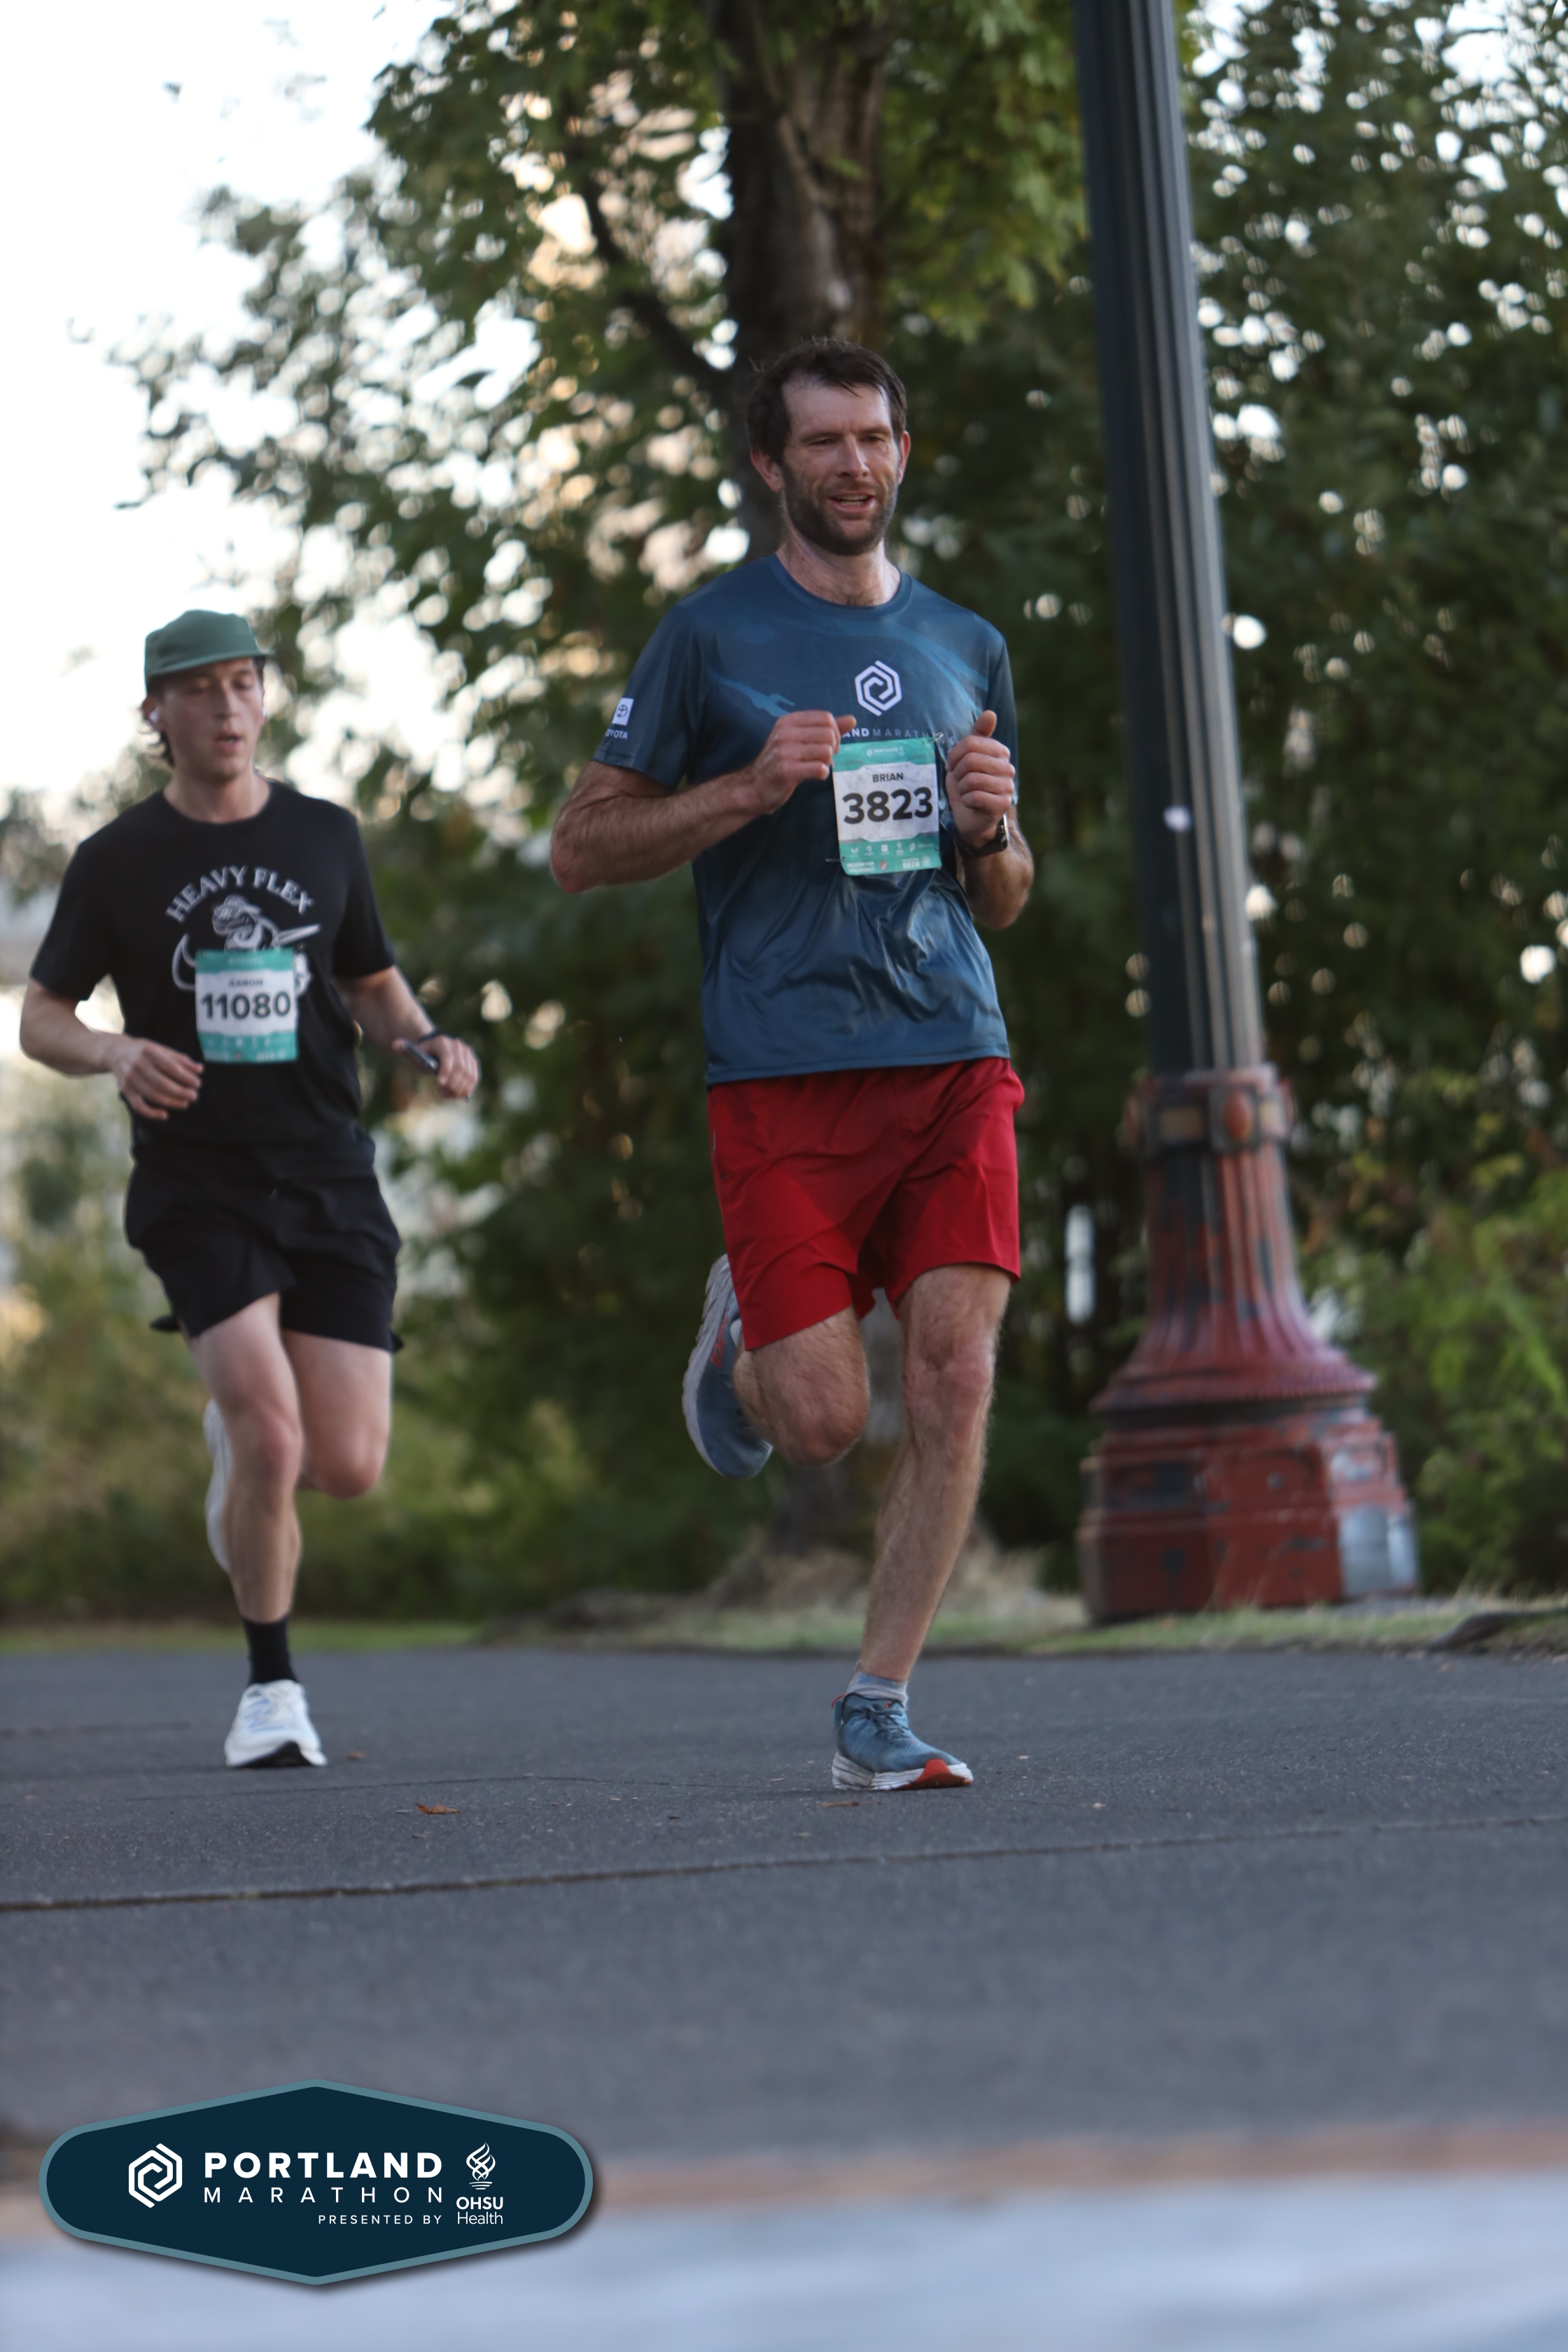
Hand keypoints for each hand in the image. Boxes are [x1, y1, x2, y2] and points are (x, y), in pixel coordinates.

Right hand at [110, 1035, 202, 1119]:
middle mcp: (137, 1065)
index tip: (197, 1084)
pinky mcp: (125, 1090)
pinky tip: (165, 1115)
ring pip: (152, 1095)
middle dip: (181, 1092)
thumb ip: (181, 1059)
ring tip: (185, 1103)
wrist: (115, 1052)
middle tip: (194, 1096)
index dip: (186, 1077)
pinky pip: (138, 1106)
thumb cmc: (144, 1051)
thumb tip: (200, 1069)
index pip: (171, 1067)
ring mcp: (129, 1079)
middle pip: (162, 1083)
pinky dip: (151, 1113)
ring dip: (171, 1102)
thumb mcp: (162, 1049)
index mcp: (149, 1052)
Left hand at [395, 1034, 479, 1100]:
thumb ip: (405, 1050)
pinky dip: (467, 1088)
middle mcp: (458, 1046)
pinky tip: (457, 1095)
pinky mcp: (473, 1062)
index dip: (446, 1071)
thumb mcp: (414, 1053)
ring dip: (459, 1089)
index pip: (448, 1057)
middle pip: (460, 1069)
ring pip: (469, 1075)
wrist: (437, 1050)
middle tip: (442, 1094)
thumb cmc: (423, 1054)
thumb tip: (395, 1044)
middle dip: (452, 1084)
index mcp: (442, 1042)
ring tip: (448, 1095)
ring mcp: (468, 1054)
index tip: (439, 1084)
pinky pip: (474, 1077)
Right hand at [740, 710, 857, 815]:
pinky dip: (822, 774)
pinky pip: (819, 768)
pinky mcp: (787, 770)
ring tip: (815, 767)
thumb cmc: (779, 762)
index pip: (826, 718)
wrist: (753, 787)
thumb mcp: (799, 739)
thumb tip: (852, 720)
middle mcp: (786, 733)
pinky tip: (813, 775)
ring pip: (826, 751)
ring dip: (827, 763)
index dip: (835, 732)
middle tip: (823, 759)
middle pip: (829, 734)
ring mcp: (785, 751)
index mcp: (789, 721)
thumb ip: (825, 728)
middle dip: (833, 749)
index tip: (829, 745)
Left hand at [945, 710, 1015, 846]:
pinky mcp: (1002, 804)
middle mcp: (1008, 768)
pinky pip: (975, 796)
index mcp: (1000, 753)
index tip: (953, 765)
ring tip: (966, 792)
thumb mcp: (967, 759)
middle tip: (959, 781)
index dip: (955, 755)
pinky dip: (966, 800)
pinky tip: (970, 803)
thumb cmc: (967, 786)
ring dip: (962, 788)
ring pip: (973, 779)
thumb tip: (990, 713)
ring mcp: (1008, 786)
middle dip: (958, 772)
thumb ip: (977, 736)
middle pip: (971, 760)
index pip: (972, 743)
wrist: (970, 818)